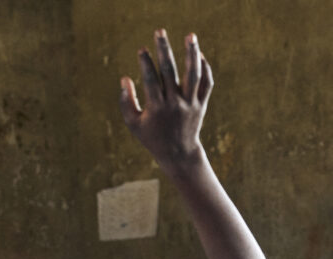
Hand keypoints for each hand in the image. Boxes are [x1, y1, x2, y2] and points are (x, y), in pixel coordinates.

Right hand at [120, 29, 212, 165]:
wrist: (178, 154)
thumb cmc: (152, 138)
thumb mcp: (134, 124)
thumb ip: (126, 102)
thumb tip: (125, 78)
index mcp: (157, 108)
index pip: (151, 80)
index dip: (145, 63)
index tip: (141, 49)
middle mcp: (175, 104)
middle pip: (170, 72)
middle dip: (164, 50)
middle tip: (160, 31)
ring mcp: (190, 104)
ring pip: (193, 75)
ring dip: (191, 53)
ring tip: (190, 35)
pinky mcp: (201, 105)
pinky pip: (206, 84)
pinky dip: (205, 69)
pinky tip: (199, 55)